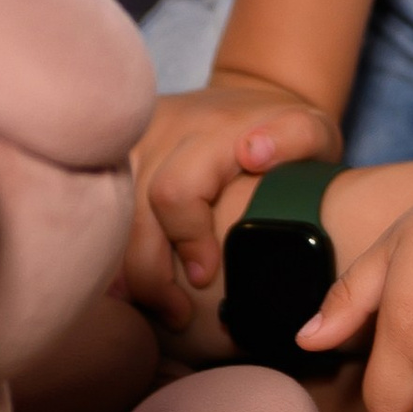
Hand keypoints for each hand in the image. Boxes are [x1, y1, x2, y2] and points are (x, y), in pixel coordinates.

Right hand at [125, 69, 341, 323]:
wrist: (252, 98)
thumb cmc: (286, 136)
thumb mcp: (311, 131)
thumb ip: (296, 139)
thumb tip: (252, 152)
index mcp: (214, 129)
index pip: (177, 190)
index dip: (186, 238)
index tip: (205, 276)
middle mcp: (168, 130)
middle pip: (135, 212)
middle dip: (150, 272)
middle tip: (176, 313)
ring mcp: (138, 140)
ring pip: (108, 211)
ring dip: (120, 266)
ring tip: (143, 306)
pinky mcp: (120, 153)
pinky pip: (101, 206)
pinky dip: (110, 249)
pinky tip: (122, 284)